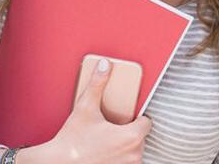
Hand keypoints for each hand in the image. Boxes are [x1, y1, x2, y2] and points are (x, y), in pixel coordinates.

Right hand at [18, 58, 150, 163]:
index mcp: (132, 136)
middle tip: (111, 130)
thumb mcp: (85, 107)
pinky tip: (105, 154)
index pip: (146, 123)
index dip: (137, 118)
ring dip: (125, 147)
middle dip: (128, 132)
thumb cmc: (72, 140)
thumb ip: (98, 84)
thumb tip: (105, 65)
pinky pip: (126, 163)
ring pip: (134, 152)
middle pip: (140, 138)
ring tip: (106, 143)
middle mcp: (134, 155)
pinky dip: (119, 159)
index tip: (126, 118)